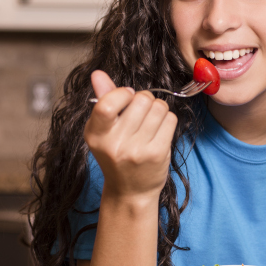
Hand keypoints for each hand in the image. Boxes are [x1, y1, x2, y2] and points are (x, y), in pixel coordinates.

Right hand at [84, 70, 177, 202]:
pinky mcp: (157, 154)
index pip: (107, 103)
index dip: (123, 93)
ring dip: (158, 110)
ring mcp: (137, 150)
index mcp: (95, 134)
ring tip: (150, 123)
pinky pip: (170, 119)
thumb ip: (103, 99)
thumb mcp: (104, 130)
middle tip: (141, 114)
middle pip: (141, 99)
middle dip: (145, 100)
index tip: (127, 97)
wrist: (130, 191)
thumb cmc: (117, 155)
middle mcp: (114, 144)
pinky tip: (159, 132)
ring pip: (159, 107)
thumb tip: (98, 73)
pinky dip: (168, 121)